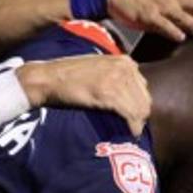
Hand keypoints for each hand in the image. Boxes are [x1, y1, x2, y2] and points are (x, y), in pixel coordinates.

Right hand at [17, 54, 150, 135]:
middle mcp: (124, 67)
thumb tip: (129, 95)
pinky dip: (133, 126)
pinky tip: (130, 132)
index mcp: (124, 60)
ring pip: (140, 108)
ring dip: (137, 123)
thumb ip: (116, 76)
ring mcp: (117, 79)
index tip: (133, 117)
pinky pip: (130, 114)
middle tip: (132, 127)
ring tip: (131, 132)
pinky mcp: (108, 93)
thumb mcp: (98, 68)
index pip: (143, 87)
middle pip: (145, 99)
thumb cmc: (68, 77)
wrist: (47, 78)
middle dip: (140, 115)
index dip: (139, 105)